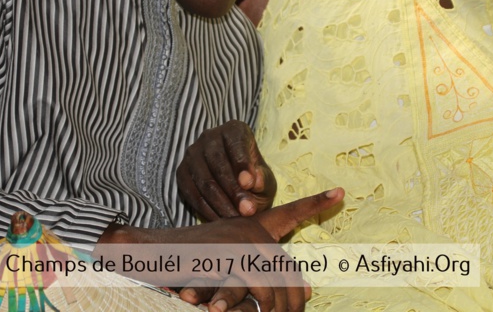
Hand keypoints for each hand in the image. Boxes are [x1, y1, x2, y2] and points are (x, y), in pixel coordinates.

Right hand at [98, 187, 343, 311]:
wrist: (152, 253)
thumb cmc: (189, 265)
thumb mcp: (229, 268)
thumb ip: (263, 273)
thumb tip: (306, 290)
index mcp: (252, 226)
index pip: (289, 212)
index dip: (316, 203)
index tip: (340, 191)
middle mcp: (251, 227)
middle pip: (289, 269)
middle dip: (293, 302)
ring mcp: (240, 238)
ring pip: (277, 280)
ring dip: (277, 309)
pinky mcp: (229, 253)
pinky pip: (258, 284)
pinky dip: (259, 305)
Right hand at [178, 120, 276, 219]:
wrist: (236, 187)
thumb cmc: (254, 179)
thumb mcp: (265, 179)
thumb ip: (262, 179)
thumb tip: (253, 182)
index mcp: (234, 130)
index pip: (236, 144)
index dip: (242, 164)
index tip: (249, 184)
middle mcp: (210, 136)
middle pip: (218, 163)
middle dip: (233, 190)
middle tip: (246, 211)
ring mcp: (193, 154)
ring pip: (204, 179)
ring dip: (220, 203)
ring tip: (236, 219)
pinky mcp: (182, 172)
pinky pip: (191, 193)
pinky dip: (206, 209)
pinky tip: (220, 220)